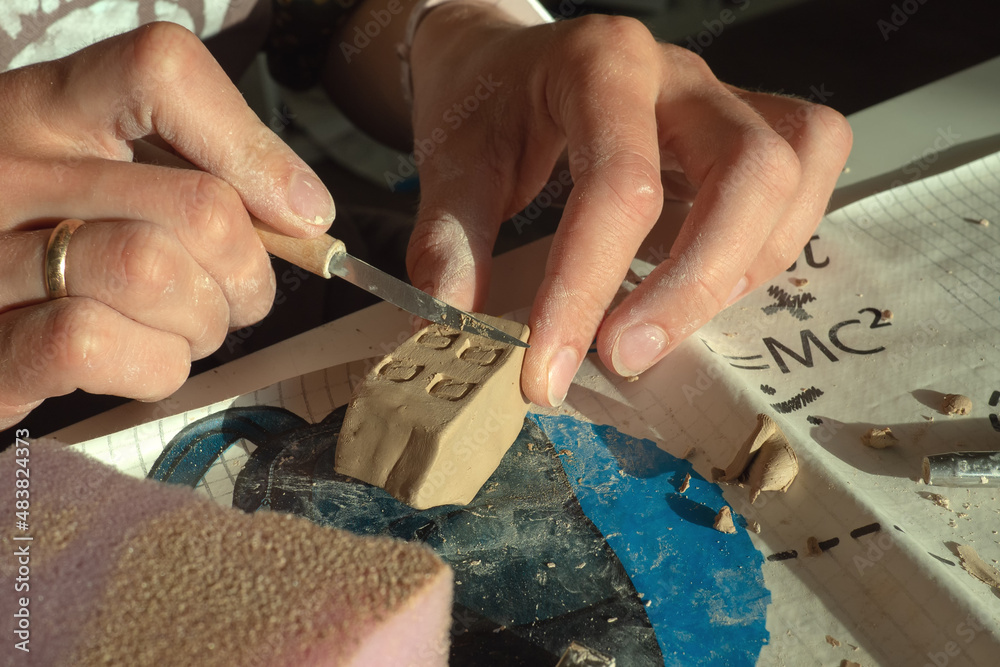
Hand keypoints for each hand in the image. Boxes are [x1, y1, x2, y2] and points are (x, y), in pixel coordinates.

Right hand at [0, 22, 335, 428]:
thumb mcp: (117, 179)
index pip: (163, 73)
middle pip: (198, 205)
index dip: (253, 150)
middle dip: (249, 272)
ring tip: (187, 325)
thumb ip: (202, 175)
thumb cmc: (64, 245)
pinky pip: (98, 343)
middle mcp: (6, 168)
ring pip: (153, 273)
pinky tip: (146, 357)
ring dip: (205, 322)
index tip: (297, 213)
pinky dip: (157, 365)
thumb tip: (305, 210)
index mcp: (46, 108)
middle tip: (238, 293)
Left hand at [405, 6, 851, 406]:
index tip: (547, 369)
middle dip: (691, 288)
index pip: (620, 184)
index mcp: (600, 64)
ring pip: (794, 175)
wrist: (506, 62)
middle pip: (748, 175)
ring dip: (737, 274)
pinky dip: (768, 245)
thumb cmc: (487, 106)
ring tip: (659, 329)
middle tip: (621, 357)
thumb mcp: (451, 159)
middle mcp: (678, 75)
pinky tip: (707, 285)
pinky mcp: (747, 128)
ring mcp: (724, 98)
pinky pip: (806, 173)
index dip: (586, 287)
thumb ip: (449, 238)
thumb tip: (452, 322)